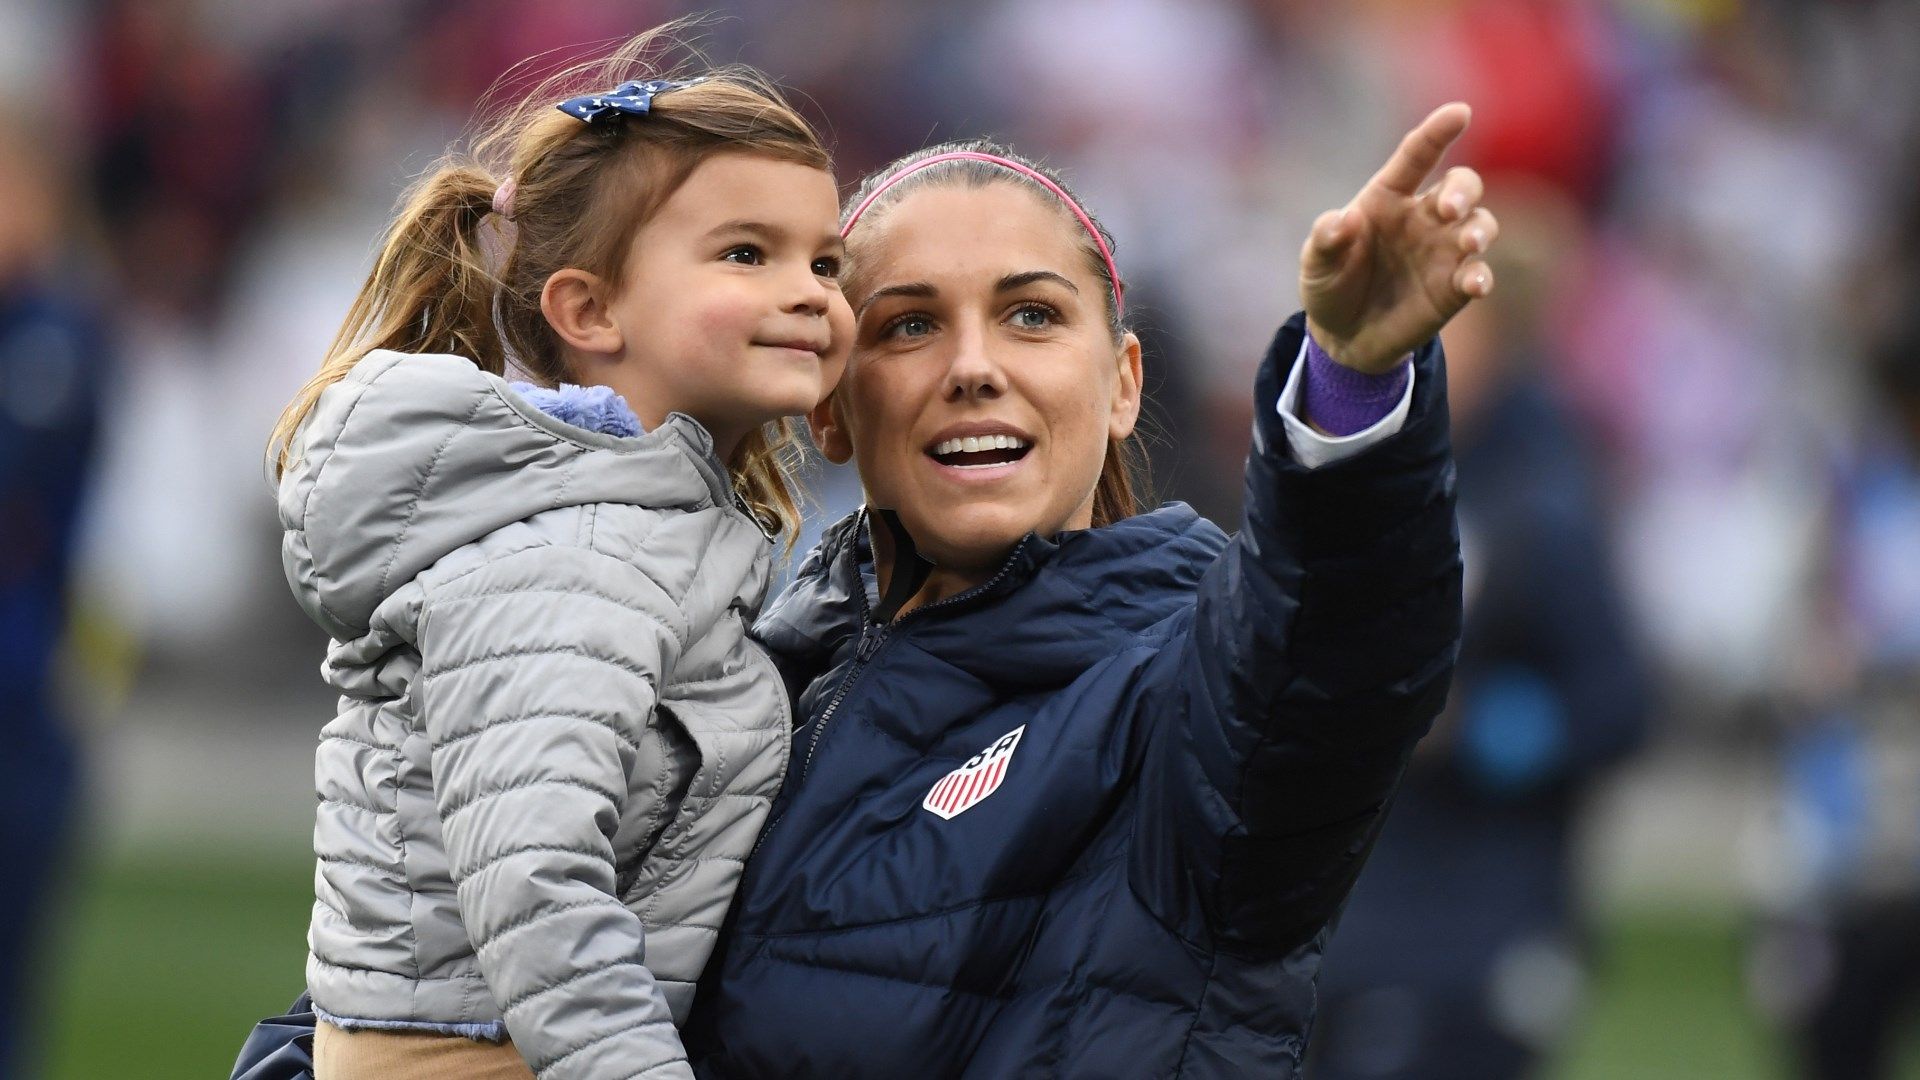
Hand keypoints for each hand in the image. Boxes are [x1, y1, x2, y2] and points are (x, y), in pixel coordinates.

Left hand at [1300, 102, 1497, 374]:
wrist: (1343, 336)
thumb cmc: (1330, 285)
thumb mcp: (1316, 264)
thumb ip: (1325, 240)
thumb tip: (1341, 221)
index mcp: (1388, 197)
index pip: (1417, 156)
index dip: (1437, 132)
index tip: (1460, 112)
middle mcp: (1424, 217)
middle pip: (1461, 185)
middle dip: (1462, 189)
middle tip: (1449, 208)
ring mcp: (1443, 252)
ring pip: (1480, 224)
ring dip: (1480, 229)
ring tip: (1469, 243)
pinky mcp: (1453, 288)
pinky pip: (1477, 275)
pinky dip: (1481, 277)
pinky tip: (1474, 285)